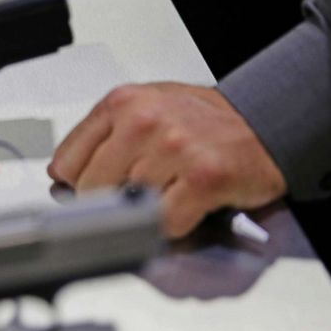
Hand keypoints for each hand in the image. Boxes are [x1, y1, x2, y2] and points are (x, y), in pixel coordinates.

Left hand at [47, 83, 286, 237]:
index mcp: (123, 103)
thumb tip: (62, 177)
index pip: (66, 162)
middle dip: (109, 203)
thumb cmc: (205, 119)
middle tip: (132, 200)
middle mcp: (144, 121)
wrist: (267, 120)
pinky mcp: (203, 177)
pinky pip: (164, 222)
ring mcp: (174, 148)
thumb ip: (104, 136)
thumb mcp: (146, 108)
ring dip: (145, 213)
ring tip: (167, 195)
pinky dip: (171, 227)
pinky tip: (184, 209)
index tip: (85, 196)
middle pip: (91, 189)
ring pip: (127, 207)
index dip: (76, 185)